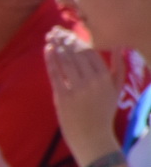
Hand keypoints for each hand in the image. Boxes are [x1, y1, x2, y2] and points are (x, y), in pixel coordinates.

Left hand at [45, 27, 123, 164]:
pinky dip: (50, 59)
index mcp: (106, 77)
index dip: (78, 39)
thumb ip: (119, 67)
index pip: (90, 51)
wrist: (92, 136)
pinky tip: (47, 49)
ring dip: (56, 45)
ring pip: (65, 61)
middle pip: (76, 53)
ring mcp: (77, 89)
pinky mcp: (63, 97)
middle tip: (55, 30)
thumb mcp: (116, 88)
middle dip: (65, 38)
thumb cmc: (103, 111)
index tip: (69, 31)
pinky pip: (55, 73)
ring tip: (50, 36)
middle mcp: (92, 81)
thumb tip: (119, 46)